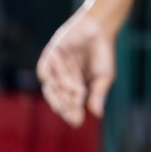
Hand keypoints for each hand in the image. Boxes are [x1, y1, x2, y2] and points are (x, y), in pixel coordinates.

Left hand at [36, 11, 115, 127]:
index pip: (68, 105)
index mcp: (73, 87)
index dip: (71, 114)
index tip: (77, 122)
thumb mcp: (104, 78)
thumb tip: (97, 115)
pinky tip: (70, 81)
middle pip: (56, 98)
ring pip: (50, 86)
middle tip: (73, 113)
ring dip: (62, 93)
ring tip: (77, 95)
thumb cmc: (103, 54)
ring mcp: (53, 68)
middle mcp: (60, 79)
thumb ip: (98, 95)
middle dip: (65, 106)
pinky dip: (55, 76)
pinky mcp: (49, 55)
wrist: (99, 29)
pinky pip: (46, 69)